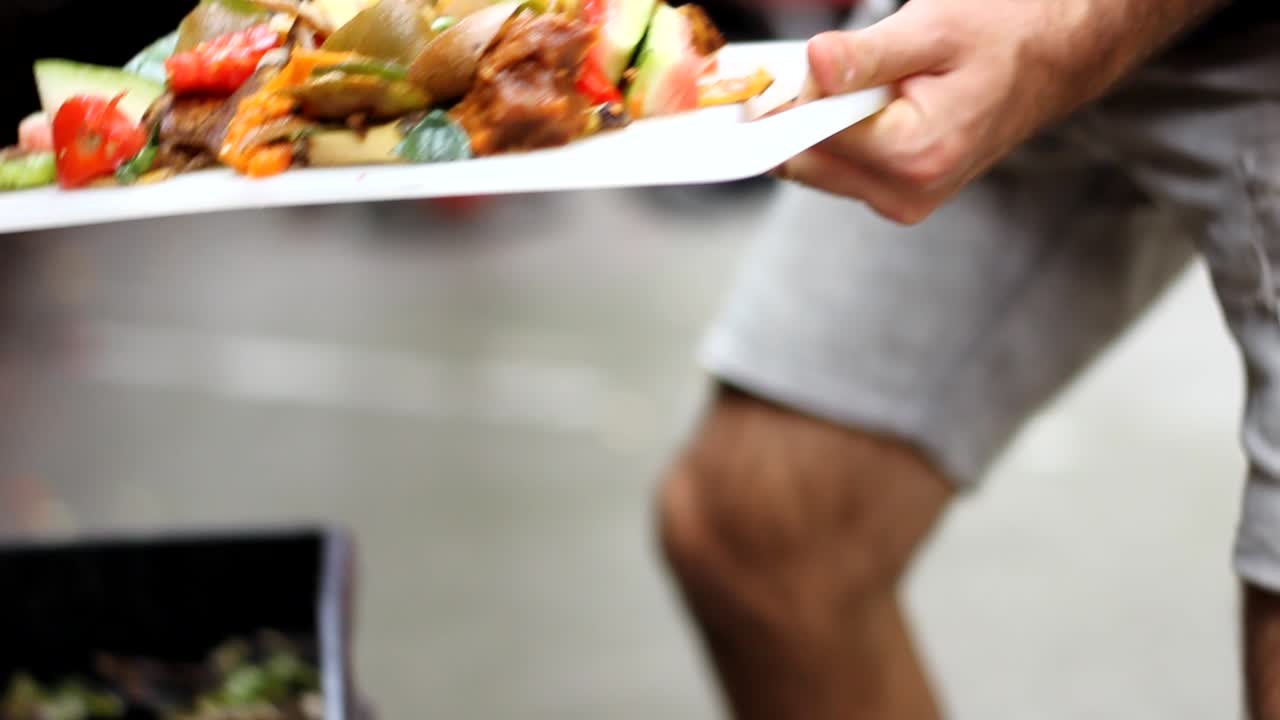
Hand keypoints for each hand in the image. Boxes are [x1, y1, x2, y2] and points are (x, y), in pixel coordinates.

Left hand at [773, 0, 1221, 223]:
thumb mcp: (935, 28)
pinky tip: (871, 103)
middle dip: (800, 112)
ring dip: (821, 122)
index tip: (780, 68)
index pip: (808, 137)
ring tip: (867, 82)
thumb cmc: (1006, 34)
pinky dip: (839, 134)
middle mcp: (905, 193)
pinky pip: (840, 167)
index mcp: (913, 155)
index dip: (787, 97)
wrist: (1056, 57)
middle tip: (828, 65)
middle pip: (803, 159)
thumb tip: (812, 68)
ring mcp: (902, 201)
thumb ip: (867, 56)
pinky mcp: (900, 197)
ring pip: (816, 166)